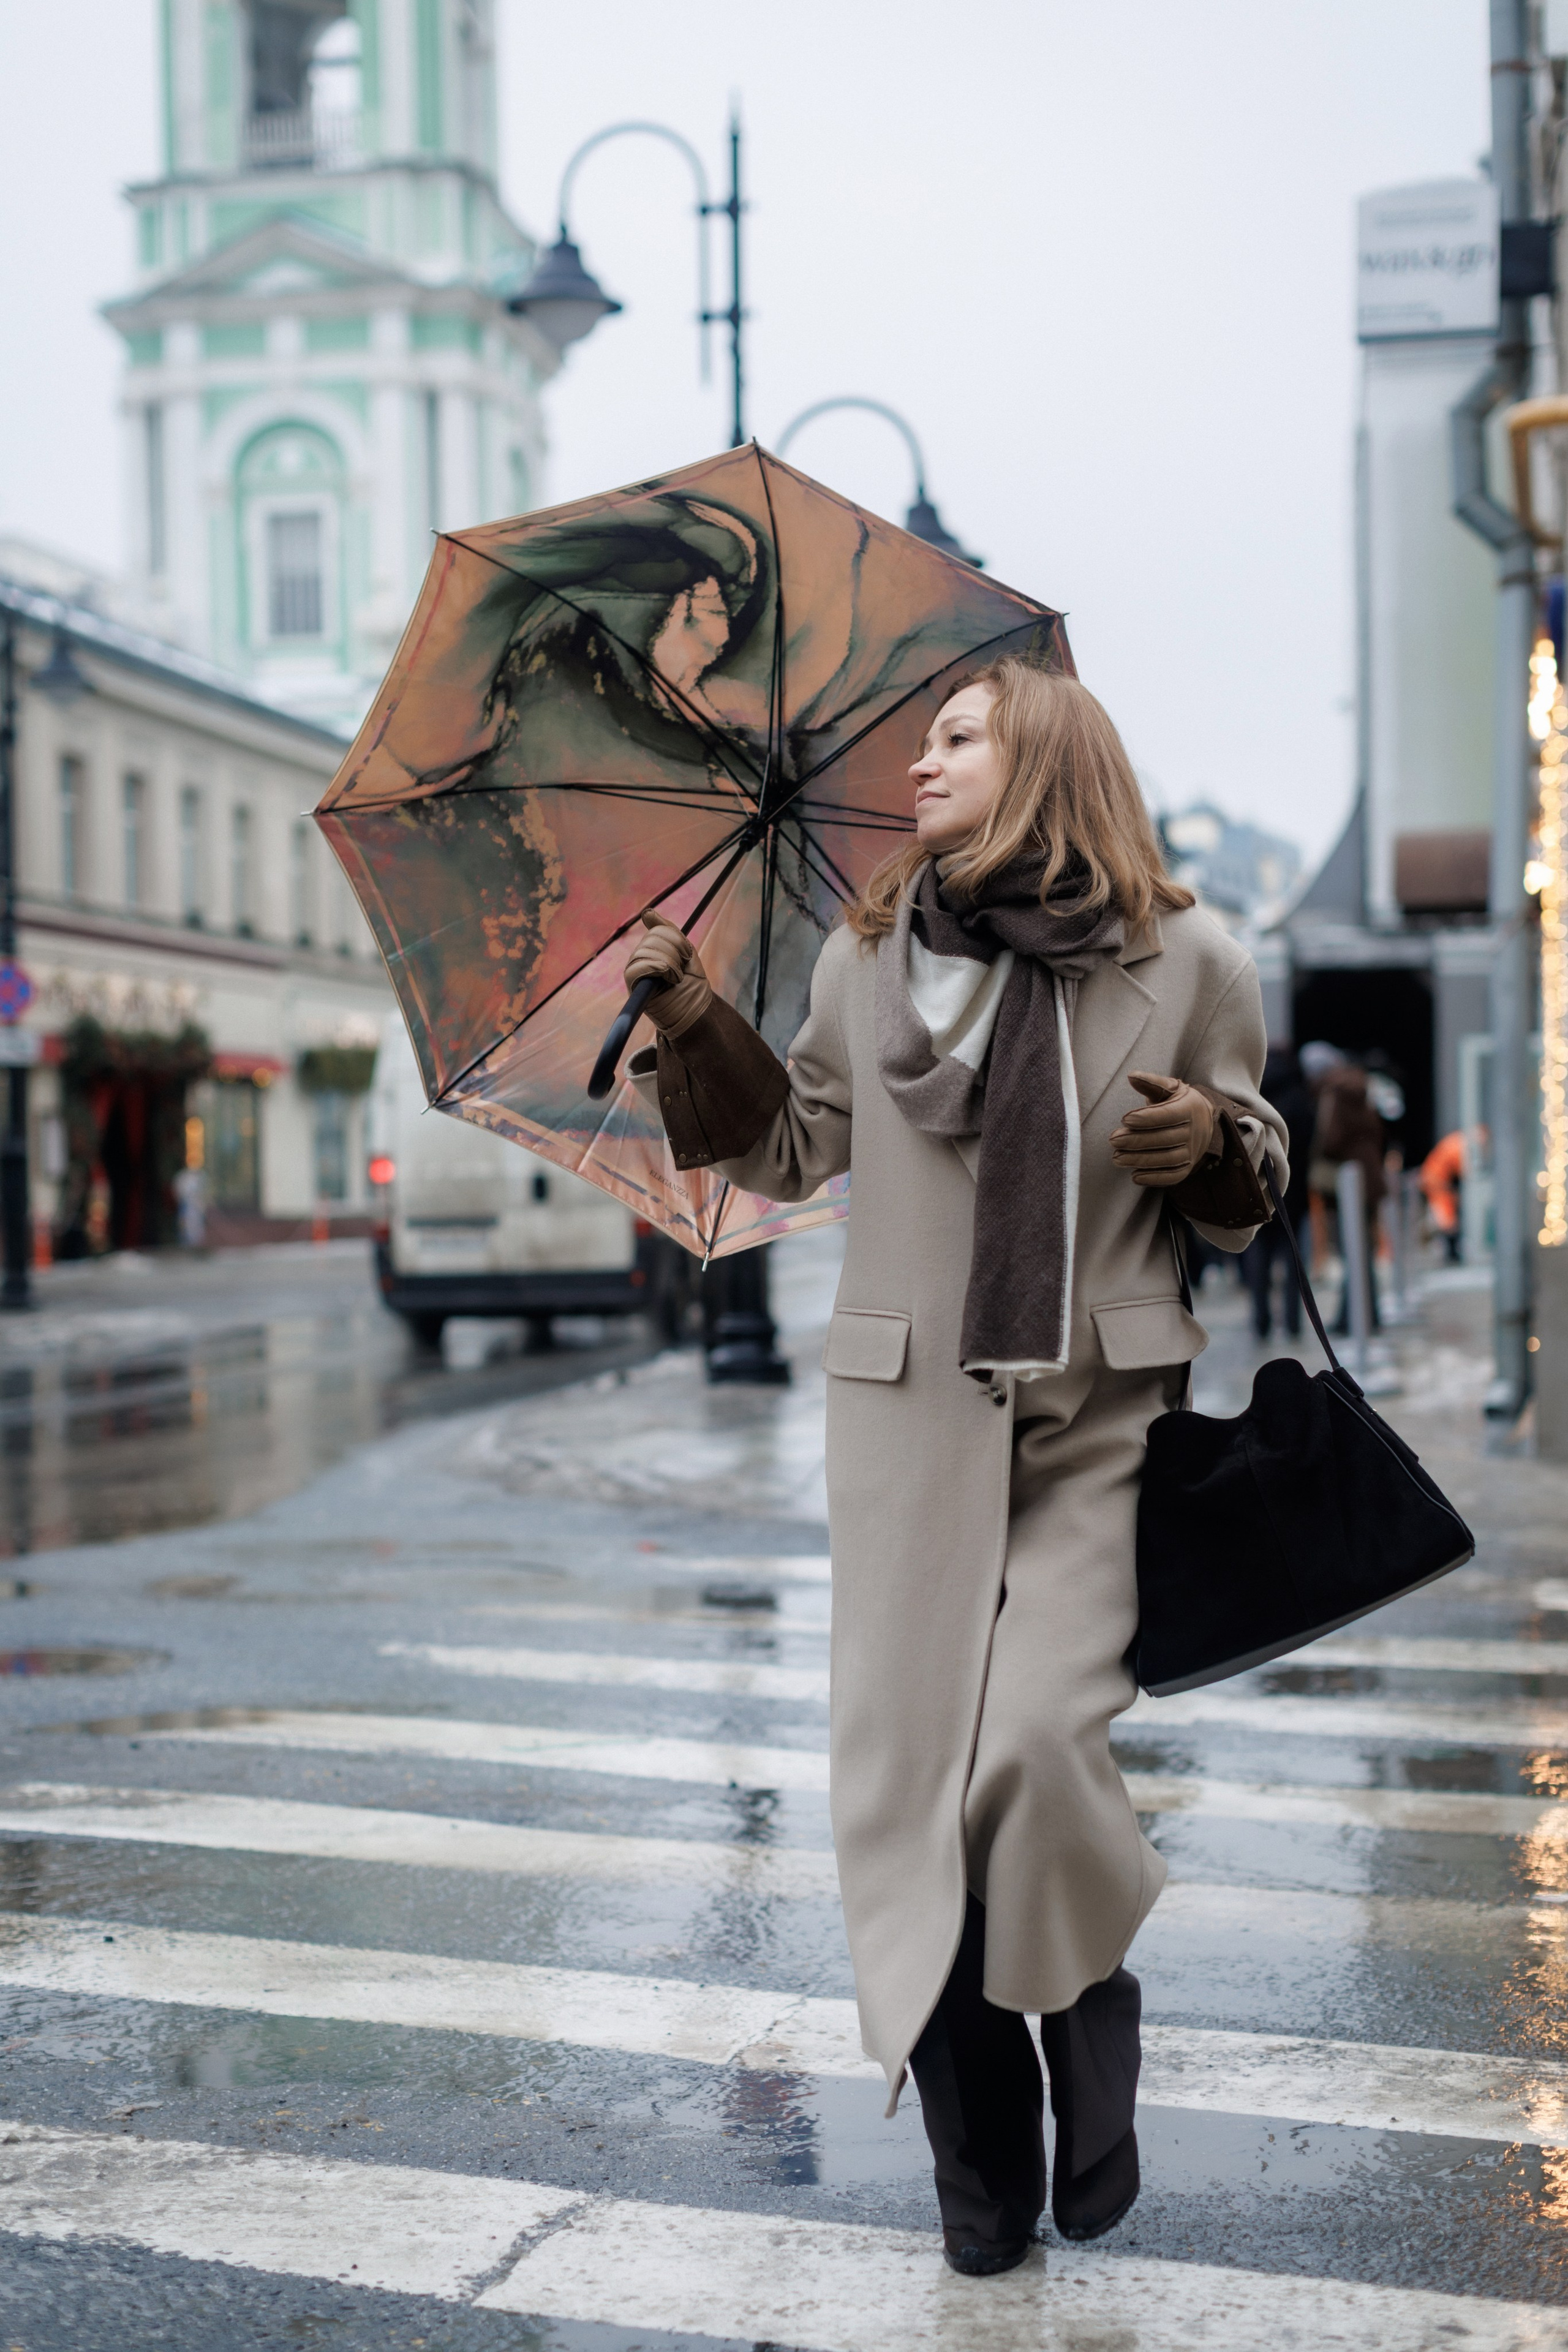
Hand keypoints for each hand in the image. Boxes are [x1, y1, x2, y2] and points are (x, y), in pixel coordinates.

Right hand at [623, 909, 712, 1037]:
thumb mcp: (684, 951)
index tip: (687, 955)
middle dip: (675, 952)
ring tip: (676, 978)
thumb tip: (647, 912)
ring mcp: (635, 972)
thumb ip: (668, 931)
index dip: (676, 940)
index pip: (657, 930)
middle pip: (651, 939)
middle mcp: (639, 958)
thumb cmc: (690, 984)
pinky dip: (658, 969)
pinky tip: (669, 980)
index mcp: (651, 949)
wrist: (695, 1011)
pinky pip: (636, 968)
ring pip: (646, 951)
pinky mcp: (633, 986)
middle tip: (682, 970)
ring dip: (670, 964)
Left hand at [1109, 1071, 1220, 1188]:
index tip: (1125, 1119)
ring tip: (1117, 1158)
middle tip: (1114, 1140)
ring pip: (1167, 1159)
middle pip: (1165, 1139)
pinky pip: (1173, 1176)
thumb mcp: (1170, 1088)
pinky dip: (1154, 1178)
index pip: (1168, 1115)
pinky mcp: (1188, 1167)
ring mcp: (1192, 1151)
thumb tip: (1131, 1076)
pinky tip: (1135, 1176)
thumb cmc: (1180, 1102)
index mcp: (1189, 1108)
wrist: (1206, 1122)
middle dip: (1137, 1141)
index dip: (1147, 1118)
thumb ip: (1151, 1082)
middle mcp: (1194, 1131)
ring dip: (1141, 1160)